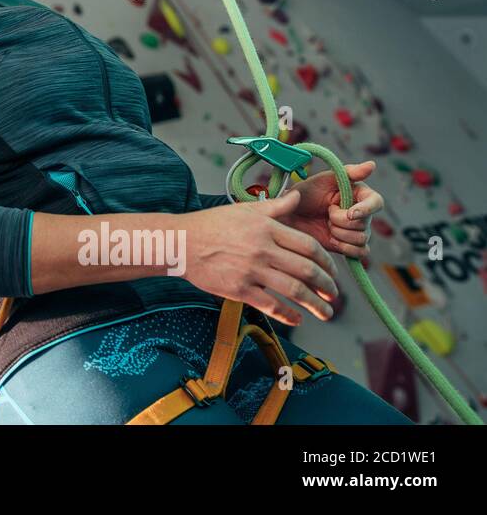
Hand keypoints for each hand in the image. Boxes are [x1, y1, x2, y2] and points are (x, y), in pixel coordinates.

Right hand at [184, 191, 341, 326]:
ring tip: (326, 313)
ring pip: (294, 290)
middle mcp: (263, 249)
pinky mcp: (238, 289)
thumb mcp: (245, 209)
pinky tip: (297, 319)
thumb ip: (275, 206)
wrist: (182, 243)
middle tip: (334, 295)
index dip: (328, 262)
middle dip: (327, 285)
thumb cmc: (212, 224)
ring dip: (316, 304)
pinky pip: (271, 305)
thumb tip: (297, 196)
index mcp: (267, 228)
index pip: (309, 246)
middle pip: (307, 270)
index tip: (333, 272)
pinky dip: (288, 314)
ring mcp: (251, 271)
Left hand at [277, 159, 382, 263]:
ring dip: (340, 234)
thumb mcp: (322, 180)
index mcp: (358, 195)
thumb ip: (347, 173)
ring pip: (362, 239)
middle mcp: (362, 213)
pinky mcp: (349, 245)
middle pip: (365, 223)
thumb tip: (372, 165)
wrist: (287, 216)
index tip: (350, 213)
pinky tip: (332, 239)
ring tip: (326, 224)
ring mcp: (356, 230)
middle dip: (341, 221)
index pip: (376, 202)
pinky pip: (361, 252)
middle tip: (326, 213)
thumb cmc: (303, 194)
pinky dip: (346, 247)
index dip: (366, 209)